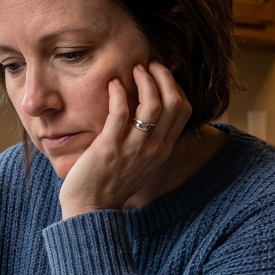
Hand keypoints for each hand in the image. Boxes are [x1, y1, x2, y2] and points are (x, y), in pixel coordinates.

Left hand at [57, 61, 191, 218]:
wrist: (91, 209)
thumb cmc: (110, 183)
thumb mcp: (139, 162)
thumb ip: (147, 140)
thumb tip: (144, 112)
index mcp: (163, 150)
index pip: (183, 110)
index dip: (174, 85)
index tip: (160, 73)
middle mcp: (154, 148)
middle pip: (174, 102)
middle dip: (164, 77)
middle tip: (148, 64)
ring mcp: (134, 149)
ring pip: (153, 104)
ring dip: (144, 80)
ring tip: (133, 69)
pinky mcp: (110, 148)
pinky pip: (120, 113)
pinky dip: (118, 93)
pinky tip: (112, 84)